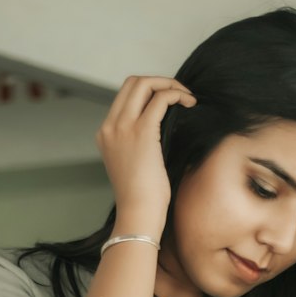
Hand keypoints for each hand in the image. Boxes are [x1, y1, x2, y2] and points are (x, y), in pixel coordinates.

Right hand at [96, 75, 196, 230]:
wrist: (138, 215)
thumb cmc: (142, 199)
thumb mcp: (134, 166)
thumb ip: (139, 144)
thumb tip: (163, 130)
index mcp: (106, 134)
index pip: (125, 96)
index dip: (149, 91)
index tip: (168, 102)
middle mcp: (110, 126)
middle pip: (133, 82)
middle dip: (159, 82)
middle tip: (180, 94)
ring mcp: (123, 127)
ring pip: (145, 84)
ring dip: (169, 84)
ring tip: (187, 97)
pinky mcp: (142, 132)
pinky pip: (160, 98)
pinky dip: (176, 94)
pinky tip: (190, 103)